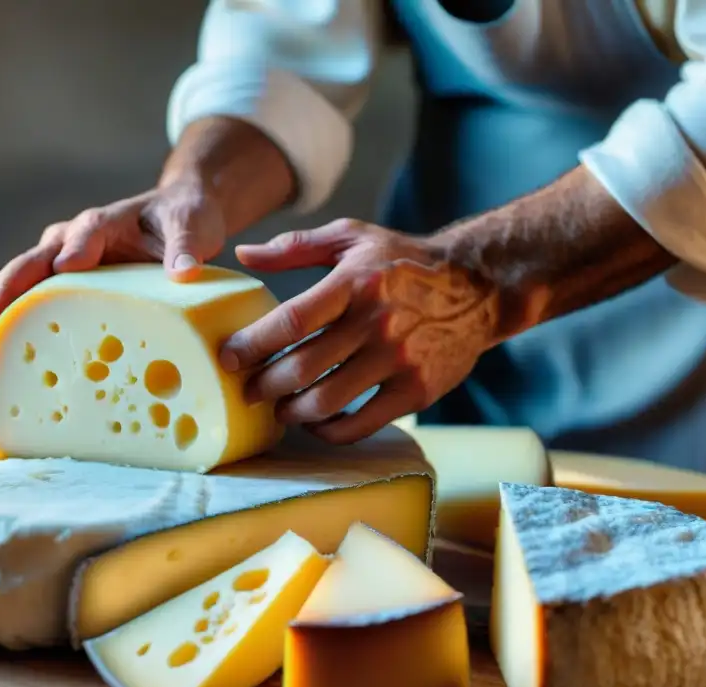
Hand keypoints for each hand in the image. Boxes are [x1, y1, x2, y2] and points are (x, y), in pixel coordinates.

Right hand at [0, 179, 226, 345]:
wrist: (178, 217)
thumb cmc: (182, 218)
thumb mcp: (190, 224)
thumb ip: (185, 246)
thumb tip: (184, 273)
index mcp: (101, 224)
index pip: (83, 235)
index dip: (74, 251)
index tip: (67, 268)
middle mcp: (72, 241)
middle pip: (30, 265)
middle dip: (6, 295)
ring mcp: (63, 264)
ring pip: (24, 288)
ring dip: (4, 318)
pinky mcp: (67, 287)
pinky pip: (39, 307)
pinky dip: (25, 329)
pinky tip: (15, 361)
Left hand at [219, 218, 498, 443]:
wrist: (477, 286)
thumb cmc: (402, 261)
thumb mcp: (352, 237)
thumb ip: (295, 245)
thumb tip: (243, 253)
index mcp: (354, 283)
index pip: (292, 321)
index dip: (253, 345)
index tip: (228, 359)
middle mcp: (376, 323)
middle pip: (302, 369)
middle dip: (264, 386)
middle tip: (248, 391)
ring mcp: (399, 360)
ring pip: (327, 402)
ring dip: (292, 412)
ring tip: (279, 408)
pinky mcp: (417, 391)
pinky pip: (361, 424)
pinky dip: (329, 431)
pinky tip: (315, 423)